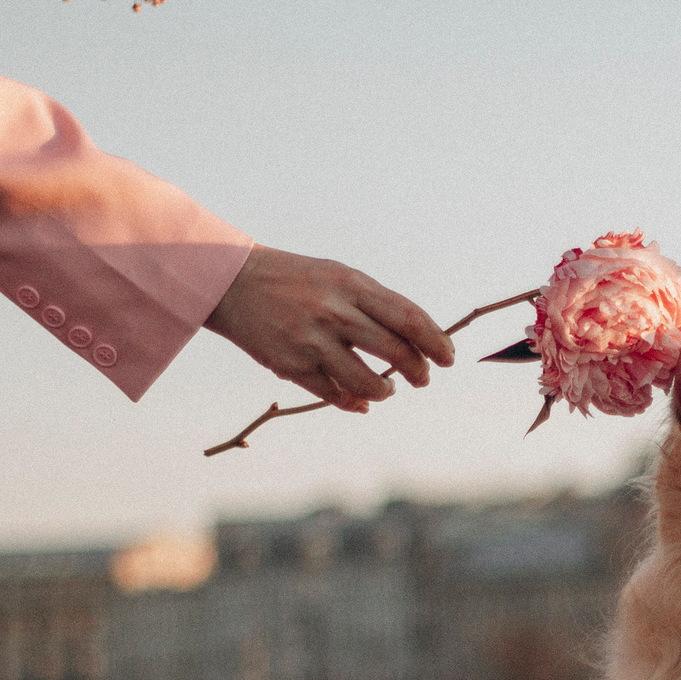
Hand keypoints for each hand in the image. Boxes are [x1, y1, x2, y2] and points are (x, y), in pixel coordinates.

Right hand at [205, 246, 455, 412]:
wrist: (232, 281)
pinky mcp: (291, 366)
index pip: (408, 317)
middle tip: (422, 379)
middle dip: (417, 371)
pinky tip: (360, 402)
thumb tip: (418, 338)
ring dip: (384, 392)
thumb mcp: (339, 276)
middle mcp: (334, 312)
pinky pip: (334, 395)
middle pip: (395, 352)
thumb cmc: (298, 280)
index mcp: (351, 284)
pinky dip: (353, 403)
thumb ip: (376, 304)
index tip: (448, 357)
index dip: (435, 341)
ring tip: (386, 391)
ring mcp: (312, 341)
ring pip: (368, 383)